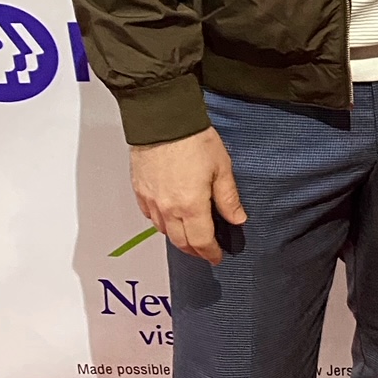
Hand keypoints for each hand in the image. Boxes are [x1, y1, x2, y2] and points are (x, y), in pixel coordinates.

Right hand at [130, 126, 246, 264]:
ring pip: (164, 231)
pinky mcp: (140, 190)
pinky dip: (161, 222)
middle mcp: (168, 208)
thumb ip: (228, 198)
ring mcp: (152, 201)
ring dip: (177, 237)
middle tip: (204, 251)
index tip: (216, 257)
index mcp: (191, 206)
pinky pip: (150, 216)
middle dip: (194, 250)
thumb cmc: (192, 139)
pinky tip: (169, 217)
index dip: (210, 253)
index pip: (201, 241)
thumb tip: (237, 218)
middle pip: (181, 242)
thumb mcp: (221, 167)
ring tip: (189, 235)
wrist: (162, 120)